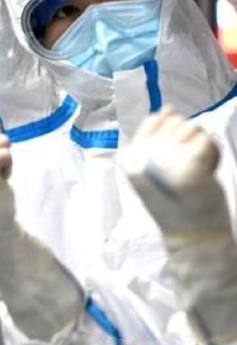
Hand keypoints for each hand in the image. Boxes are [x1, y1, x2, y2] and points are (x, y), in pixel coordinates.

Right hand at [120, 105, 227, 235]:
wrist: (191, 235)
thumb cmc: (174, 202)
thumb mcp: (152, 169)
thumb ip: (155, 140)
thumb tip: (167, 109)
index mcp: (131, 157)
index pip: (153, 120)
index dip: (171, 131)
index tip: (175, 154)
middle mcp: (144, 154)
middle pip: (175, 121)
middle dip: (187, 138)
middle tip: (187, 166)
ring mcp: (166, 157)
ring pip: (193, 127)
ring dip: (201, 144)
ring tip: (198, 168)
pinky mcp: (190, 162)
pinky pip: (207, 140)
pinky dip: (213, 154)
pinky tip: (207, 171)